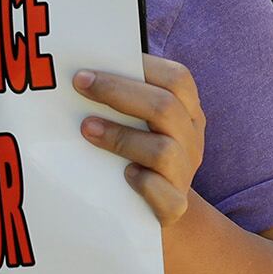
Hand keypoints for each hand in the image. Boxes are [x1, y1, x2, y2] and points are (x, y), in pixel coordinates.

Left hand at [75, 53, 203, 225]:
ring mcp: (185, 172)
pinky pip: (165, 194)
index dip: (139, 67)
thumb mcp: (139, 121)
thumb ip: (124, 97)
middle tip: (81, 85)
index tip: (95, 65)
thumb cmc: (138, 151)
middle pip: (165, 107)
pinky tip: (122, 175)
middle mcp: (191, 139)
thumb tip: (85, 72)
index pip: (177, 79)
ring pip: (163, 150)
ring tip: (87, 128)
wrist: (154, 208)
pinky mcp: (175, 206)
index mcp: (187, 110)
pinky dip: (143, 183)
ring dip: (121, 136)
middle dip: (118, 92)